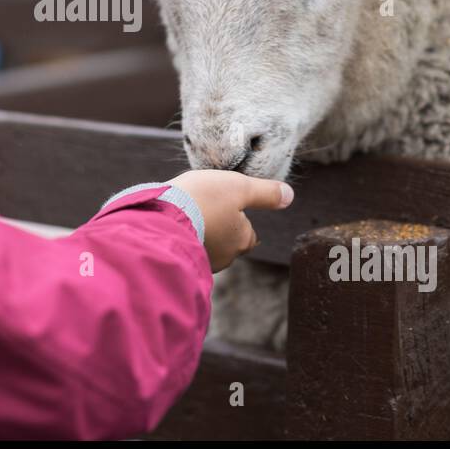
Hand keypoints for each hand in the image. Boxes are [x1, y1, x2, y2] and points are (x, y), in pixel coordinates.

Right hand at [166, 170, 292, 271]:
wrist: (160, 218)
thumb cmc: (203, 200)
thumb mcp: (238, 187)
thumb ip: (265, 192)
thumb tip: (289, 196)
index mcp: (242, 240)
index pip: (248, 233)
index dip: (238, 217)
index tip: (224, 205)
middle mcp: (225, 257)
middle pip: (228, 241)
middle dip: (218, 228)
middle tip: (202, 209)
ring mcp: (201, 261)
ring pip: (207, 246)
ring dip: (200, 234)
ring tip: (185, 216)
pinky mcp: (180, 261)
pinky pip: (187, 249)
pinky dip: (184, 240)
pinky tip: (173, 227)